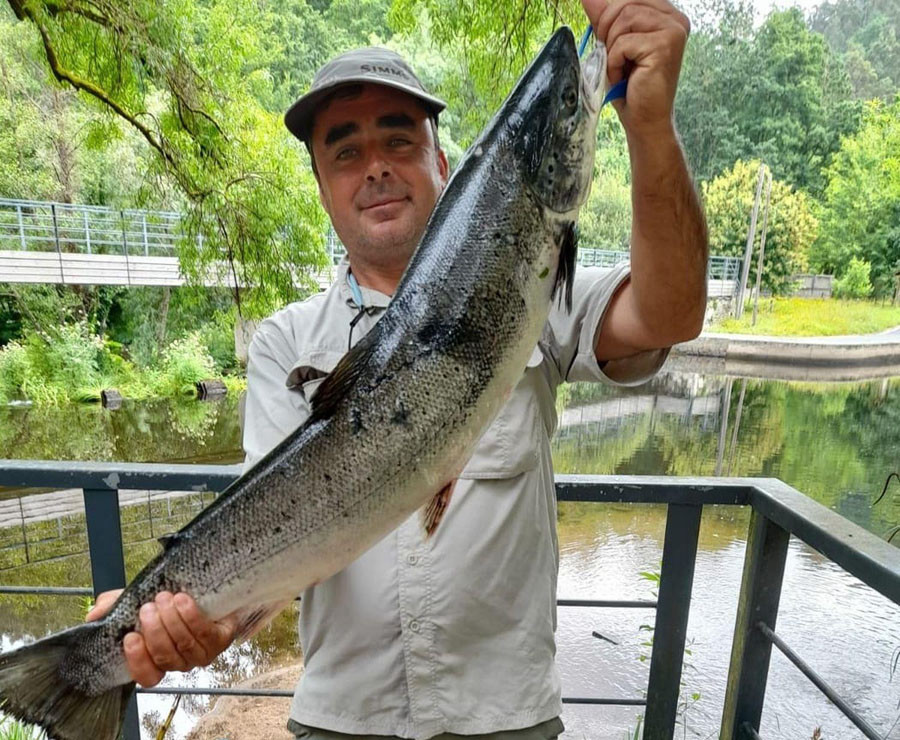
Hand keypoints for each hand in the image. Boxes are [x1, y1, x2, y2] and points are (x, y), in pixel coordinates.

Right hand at [87, 589, 237, 686]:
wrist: (209, 588)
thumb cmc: (169, 600)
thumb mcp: (136, 600)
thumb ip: (113, 607)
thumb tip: (93, 615)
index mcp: (158, 659)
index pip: (146, 677)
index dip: (138, 661)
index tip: (130, 637)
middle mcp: (180, 661)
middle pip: (165, 657)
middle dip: (155, 632)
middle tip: (148, 608)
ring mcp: (201, 653)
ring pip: (185, 645)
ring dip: (173, 621)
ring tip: (165, 599)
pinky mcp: (220, 639)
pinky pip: (205, 634)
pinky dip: (192, 617)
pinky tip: (183, 601)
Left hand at [580, 0, 690, 137]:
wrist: (644, 120)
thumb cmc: (630, 86)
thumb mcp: (614, 46)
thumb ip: (605, 18)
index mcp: (666, 15)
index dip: (609, 16)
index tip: (608, 40)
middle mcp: (675, 19)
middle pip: (625, 4)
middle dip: (607, 31)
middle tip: (611, 57)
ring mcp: (673, 31)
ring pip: (623, 19)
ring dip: (611, 48)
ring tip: (620, 68)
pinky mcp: (664, 46)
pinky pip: (623, 42)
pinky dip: (614, 62)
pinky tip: (623, 77)